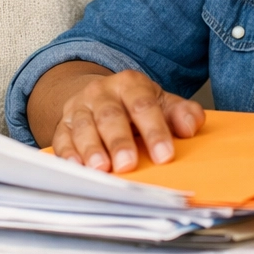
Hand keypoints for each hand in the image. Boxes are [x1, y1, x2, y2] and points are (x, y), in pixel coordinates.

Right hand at [52, 70, 204, 172]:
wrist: (99, 96)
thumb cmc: (135, 105)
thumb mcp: (160, 103)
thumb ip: (180, 113)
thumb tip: (191, 126)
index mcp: (130, 83)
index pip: (143, 105)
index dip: (154, 130)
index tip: (164, 155)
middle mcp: (101, 92)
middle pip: (110, 116)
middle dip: (119, 141)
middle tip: (128, 164)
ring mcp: (79, 108)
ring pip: (83, 127)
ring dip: (91, 149)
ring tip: (101, 169)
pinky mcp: (62, 125)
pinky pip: (62, 139)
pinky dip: (68, 154)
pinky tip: (77, 168)